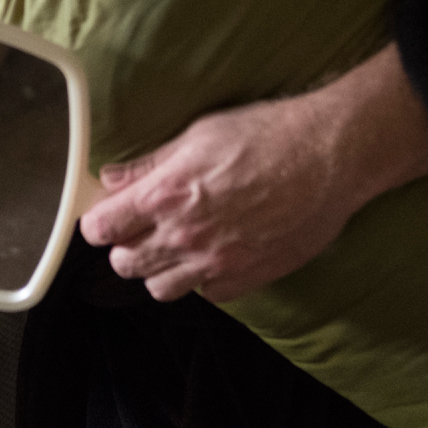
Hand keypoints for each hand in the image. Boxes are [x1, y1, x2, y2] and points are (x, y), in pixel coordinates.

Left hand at [80, 43, 427, 302]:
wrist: (329, 156)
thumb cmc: (268, 134)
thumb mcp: (200, 133)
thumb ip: (151, 163)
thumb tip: (113, 178)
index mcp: (166, 195)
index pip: (102, 228)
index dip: (98, 222)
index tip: (104, 216)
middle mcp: (184, 236)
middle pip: (125, 264)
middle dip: (125, 245)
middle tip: (140, 227)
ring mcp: (215, 263)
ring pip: (159, 288)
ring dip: (159, 269)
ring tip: (174, 245)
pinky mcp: (246, 278)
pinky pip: (206, 294)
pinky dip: (202, 279)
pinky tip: (214, 253)